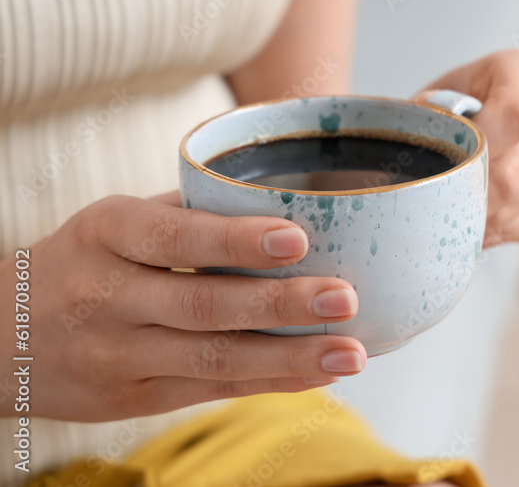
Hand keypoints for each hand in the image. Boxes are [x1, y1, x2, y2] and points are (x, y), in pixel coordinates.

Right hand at [1, 192, 366, 421]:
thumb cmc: (85, 260)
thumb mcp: (117, 221)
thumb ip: (191, 213)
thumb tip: (288, 201)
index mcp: (108, 233)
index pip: (177, 237)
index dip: (236, 240)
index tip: (297, 238)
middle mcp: (108, 295)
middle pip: (203, 304)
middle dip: (281, 304)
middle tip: (345, 297)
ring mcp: (117, 355)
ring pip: (213, 359)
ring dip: (290, 356)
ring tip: (350, 352)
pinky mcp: (132, 399)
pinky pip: (211, 390)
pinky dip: (270, 382)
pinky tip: (317, 373)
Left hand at [419, 50, 518, 246]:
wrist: (470, 121)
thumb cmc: (447, 108)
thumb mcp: (431, 99)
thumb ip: (428, 115)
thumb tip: (430, 121)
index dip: (481, 147)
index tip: (446, 162)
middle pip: (516, 171)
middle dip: (469, 194)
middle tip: (435, 204)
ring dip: (478, 216)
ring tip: (446, 213)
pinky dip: (492, 229)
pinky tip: (469, 219)